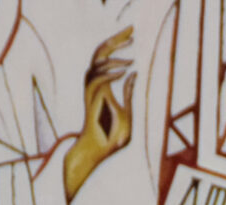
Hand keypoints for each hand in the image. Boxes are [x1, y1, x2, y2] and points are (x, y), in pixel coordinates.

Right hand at [61, 28, 134, 198]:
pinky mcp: (91, 102)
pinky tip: (124, 71)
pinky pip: (97, 80)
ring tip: (130, 57)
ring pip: (96, 64)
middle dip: (115, 39)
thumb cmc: (112, 138)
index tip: (132, 34)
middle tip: (131, 30)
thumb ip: (128, 94)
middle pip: (100, 53)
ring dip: (113, 57)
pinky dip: (109, 73)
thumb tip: (134, 75)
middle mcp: (95, 86)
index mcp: (104, 86)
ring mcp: (92, 93)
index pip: (108, 57)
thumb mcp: (128, 113)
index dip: (118, 43)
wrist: (100, 152)